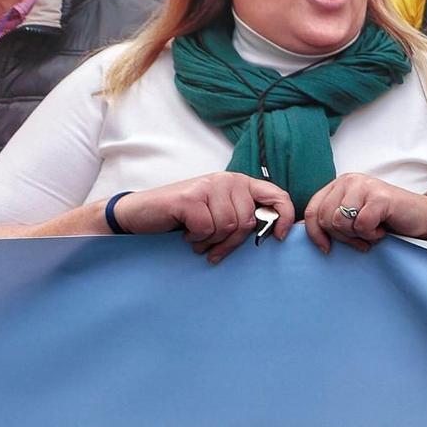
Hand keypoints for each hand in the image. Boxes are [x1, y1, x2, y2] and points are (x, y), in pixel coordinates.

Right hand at [111, 171, 294, 262]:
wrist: (141, 214)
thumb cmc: (183, 218)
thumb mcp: (219, 214)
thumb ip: (243, 216)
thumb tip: (274, 232)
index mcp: (239, 183)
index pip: (276, 195)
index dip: (285, 216)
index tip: (280, 238)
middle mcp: (227, 180)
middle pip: (247, 220)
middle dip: (231, 241)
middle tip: (213, 246)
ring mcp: (208, 186)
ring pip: (228, 226)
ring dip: (210, 240)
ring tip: (196, 237)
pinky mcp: (190, 197)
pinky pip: (207, 228)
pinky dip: (196, 237)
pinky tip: (185, 231)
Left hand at [303, 172, 426, 253]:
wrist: (422, 218)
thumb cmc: (387, 220)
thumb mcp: (353, 217)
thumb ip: (331, 218)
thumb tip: (302, 231)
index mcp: (339, 184)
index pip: (313, 210)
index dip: (315, 233)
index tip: (326, 249)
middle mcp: (349, 180)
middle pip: (325, 219)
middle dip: (342, 237)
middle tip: (361, 239)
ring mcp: (365, 186)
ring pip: (341, 222)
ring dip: (358, 235)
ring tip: (372, 232)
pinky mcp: (380, 197)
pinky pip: (361, 225)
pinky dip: (372, 234)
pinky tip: (383, 229)